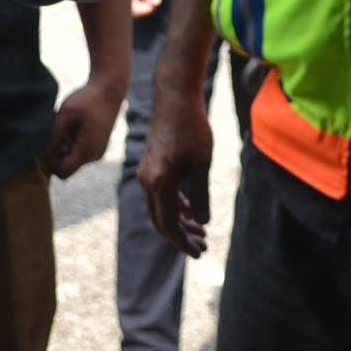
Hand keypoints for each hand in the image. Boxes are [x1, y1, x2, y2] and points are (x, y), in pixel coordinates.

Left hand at [47, 74, 126, 178]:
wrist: (110, 88)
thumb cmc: (87, 99)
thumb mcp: (65, 115)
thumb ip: (54, 137)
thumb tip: (44, 155)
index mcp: (87, 150)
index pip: (62, 172)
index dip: (50, 161)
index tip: (47, 142)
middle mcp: (95, 155)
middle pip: (67, 167)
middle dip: (57, 154)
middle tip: (58, 131)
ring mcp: (98, 151)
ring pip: (73, 160)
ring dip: (64, 147)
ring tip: (66, 127)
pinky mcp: (98, 146)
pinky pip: (80, 153)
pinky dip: (72, 144)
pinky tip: (73, 127)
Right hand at [138, 83, 213, 257]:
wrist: (175, 98)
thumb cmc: (192, 128)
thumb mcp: (202, 164)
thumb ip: (200, 195)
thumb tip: (202, 222)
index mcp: (159, 183)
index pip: (168, 225)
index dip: (182, 242)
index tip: (199, 252)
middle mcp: (147, 181)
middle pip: (161, 220)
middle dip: (181, 236)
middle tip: (203, 246)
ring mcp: (147, 172)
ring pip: (161, 207)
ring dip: (180, 221)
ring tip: (201, 231)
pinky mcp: (151, 164)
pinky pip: (160, 193)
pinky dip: (175, 205)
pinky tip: (191, 210)